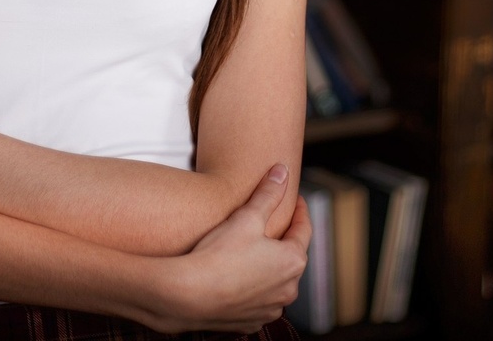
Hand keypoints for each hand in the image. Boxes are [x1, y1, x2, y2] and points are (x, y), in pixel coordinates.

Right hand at [146, 164, 310, 334]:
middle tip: (270, 223)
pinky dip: (251, 288)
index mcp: (292, 261)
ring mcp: (270, 309)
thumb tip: (283, 172)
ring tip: (250, 251)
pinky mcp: (251, 321)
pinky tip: (235, 277)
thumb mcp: (246, 217)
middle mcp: (288, 289)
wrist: (188, 295)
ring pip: (274, 281)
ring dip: (267, 267)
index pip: (303, 229)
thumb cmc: (219, 254)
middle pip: (290, 257)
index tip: (295, 199)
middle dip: (282, 239)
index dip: (299, 211)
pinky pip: (257, 301)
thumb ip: (268, 193)